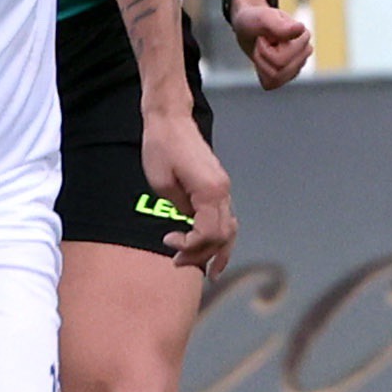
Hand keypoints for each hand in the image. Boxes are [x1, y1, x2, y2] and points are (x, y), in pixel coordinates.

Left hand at [142, 109, 235, 276]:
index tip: (169, 242)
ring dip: (217, 250)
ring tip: (208, 270)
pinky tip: (211, 248)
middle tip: (178, 262)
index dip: (191, 246)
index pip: (210, 234)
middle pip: (222, 236)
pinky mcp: (218, 186)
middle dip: (202, 254)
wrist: (171, 120)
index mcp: (210, 191)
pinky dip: (220, 236)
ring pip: (229, 229)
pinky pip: (225, 218)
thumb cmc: (162, 147)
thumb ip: (179, 208)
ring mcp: (223, 188)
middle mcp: (223, 191)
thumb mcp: (162, 183)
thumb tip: (188, 223)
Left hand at [232, 0, 313, 90]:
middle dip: (262, 57)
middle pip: (279, 71)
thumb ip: (279, 25)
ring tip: (262, 49)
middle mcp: (305, 52)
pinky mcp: (288, 75)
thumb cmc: (255, 20)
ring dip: (261, 64)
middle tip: (260, 42)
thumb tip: (300, 28)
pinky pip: (272, 84)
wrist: (248, 27)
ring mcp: (297, 65)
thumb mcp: (262, 19)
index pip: (281, 60)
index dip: (264, 49)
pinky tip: (263, 60)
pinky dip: (262, 73)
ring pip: (276, 79)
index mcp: (303, 36)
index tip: (263, 35)